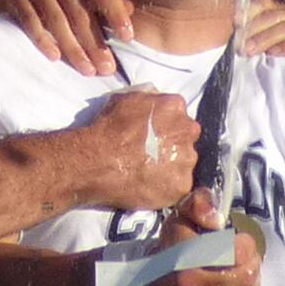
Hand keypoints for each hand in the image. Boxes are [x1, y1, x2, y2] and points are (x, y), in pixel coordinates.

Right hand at [0, 0, 134, 77]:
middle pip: (80, 13)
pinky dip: (42, 39)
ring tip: (87, 70)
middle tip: (107, 68)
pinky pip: (30, 21)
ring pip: (57, 20)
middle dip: (95, 43)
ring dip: (73, 48)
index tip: (128, 37)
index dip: (116, 13)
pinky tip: (55, 57)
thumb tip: (131, 8)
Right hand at [61, 89, 198, 215]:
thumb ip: (149, 98)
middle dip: (173, 145)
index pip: (180, 115)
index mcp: (175, 106)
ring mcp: (186, 159)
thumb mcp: (126, 98)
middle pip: (186, 138)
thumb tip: (157, 101)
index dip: (167, 126)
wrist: (98, 161)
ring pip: (184, 162)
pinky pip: (179, 185)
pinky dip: (167, 187)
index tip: (155, 135)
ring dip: (172, 166)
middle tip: (153, 154)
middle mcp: (186, 130)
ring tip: (149, 172)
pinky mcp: (181, 184)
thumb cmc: (108, 129)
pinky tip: (150, 186)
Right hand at [157, 195, 261, 285]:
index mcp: (185, 255)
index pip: (238, 252)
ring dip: (251, 285)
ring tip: (240, 277)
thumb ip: (200, 204)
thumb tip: (217, 220)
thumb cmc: (175, 248)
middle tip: (245, 260)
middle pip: (247, 275)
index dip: (247, 245)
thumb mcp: (183, 216)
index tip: (240, 242)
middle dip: (252, 264)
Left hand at [233, 0, 284, 66]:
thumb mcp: (283, 48)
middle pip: (277, 15)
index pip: (270, 3)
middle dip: (256, 29)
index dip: (251, 10)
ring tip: (254, 49)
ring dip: (269, 37)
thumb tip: (242, 38)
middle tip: (242, 44)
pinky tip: (277, 53)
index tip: (235, 20)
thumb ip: (268, 40)